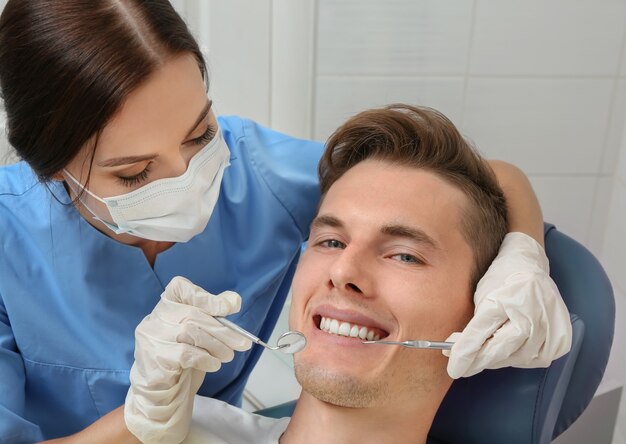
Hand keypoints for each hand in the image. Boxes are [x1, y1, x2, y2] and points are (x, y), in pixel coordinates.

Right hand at [124, 276, 251, 443]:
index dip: (205, 296)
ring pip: (191, 334)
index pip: (179, 288)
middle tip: (242, 343)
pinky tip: (213, 364)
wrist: (161, 388)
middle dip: (223, 331)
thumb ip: (212, 313)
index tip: (228, 308)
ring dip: (217, 346)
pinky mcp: (154, 358)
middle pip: (193, 315)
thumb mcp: (198, 330)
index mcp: (165, 304)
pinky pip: (186, 354)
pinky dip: (206, 359)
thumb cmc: (183, 353)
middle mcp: (155, 317)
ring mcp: (151, 337)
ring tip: (228, 356)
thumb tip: (234, 300)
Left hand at [445, 232, 571, 378]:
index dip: (464, 355)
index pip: (480, 334)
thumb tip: (460, 353)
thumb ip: (474, 326)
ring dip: (497, 360)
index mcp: (504, 300)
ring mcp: (548, 326)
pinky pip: (535, 359)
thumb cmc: (500, 279)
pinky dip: (519, 357)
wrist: (531, 265)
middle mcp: (529, 314)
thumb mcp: (481, 297)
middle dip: (477, 361)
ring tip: (485, 353)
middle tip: (462, 365)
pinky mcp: (560, 336)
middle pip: (499, 351)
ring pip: (516, 358)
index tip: (453, 369)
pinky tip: (508, 349)